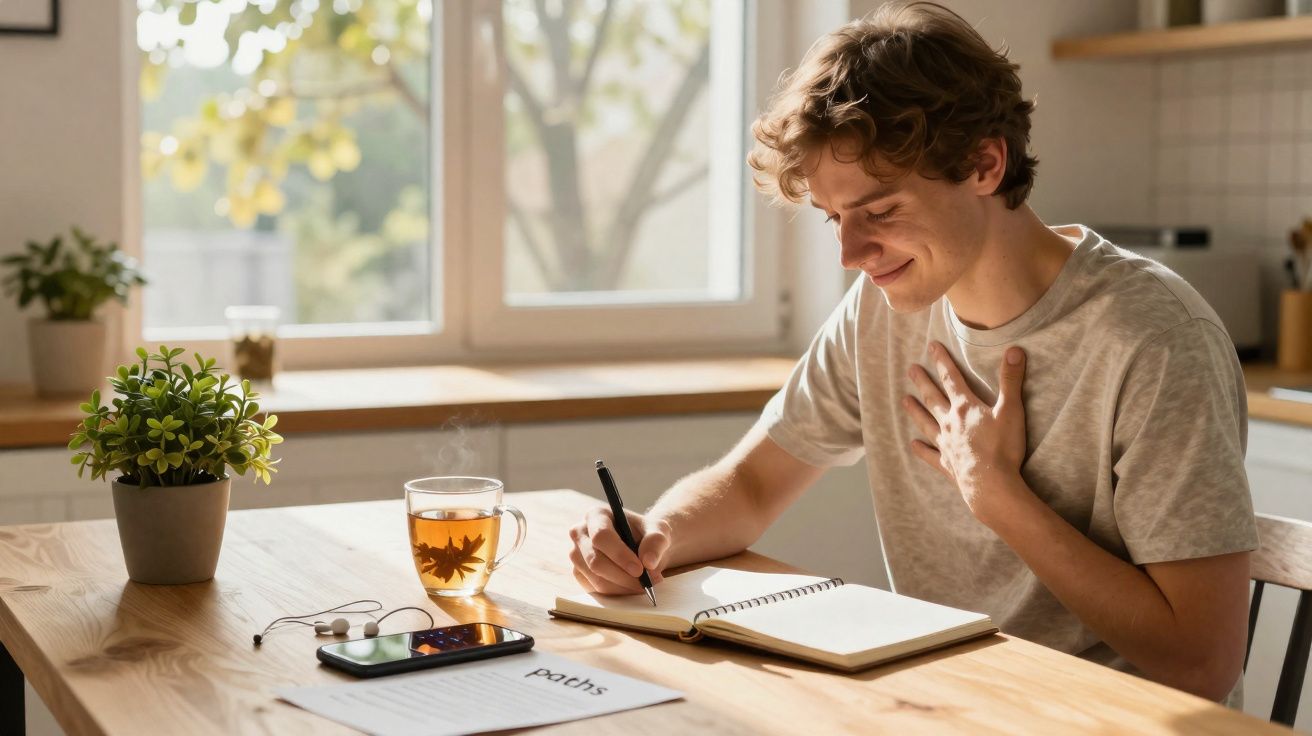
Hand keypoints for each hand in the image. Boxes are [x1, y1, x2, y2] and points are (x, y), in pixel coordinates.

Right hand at [568, 507, 671, 594]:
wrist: (642, 546)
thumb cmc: (647, 535)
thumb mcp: (659, 531)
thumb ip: (656, 542)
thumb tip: (648, 562)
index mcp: (596, 515)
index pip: (601, 536)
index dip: (619, 555)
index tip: (640, 569)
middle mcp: (580, 533)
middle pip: (595, 561)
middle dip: (623, 576)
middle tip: (647, 583)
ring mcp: (577, 555)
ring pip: (596, 579)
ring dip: (623, 586)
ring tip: (645, 584)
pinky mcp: (579, 573)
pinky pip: (596, 589)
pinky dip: (618, 592)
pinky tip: (632, 586)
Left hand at [902, 341, 1028, 519]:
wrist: (990, 485)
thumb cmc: (1002, 448)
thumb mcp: (1011, 410)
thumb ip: (1011, 380)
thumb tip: (1014, 350)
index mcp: (966, 407)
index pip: (952, 378)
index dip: (942, 361)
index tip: (931, 346)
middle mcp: (950, 423)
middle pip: (933, 398)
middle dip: (922, 381)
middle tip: (910, 369)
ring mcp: (945, 444)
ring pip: (926, 422)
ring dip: (915, 410)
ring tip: (904, 400)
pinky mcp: (946, 464)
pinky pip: (929, 454)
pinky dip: (921, 449)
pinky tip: (913, 444)